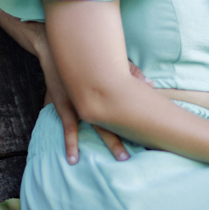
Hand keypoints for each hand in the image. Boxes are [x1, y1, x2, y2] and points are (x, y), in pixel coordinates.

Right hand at [39, 42, 146, 163]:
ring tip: (110, 160)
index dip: (136, 123)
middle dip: (119, 140)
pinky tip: (73, 159)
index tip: (147, 136)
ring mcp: (80, 103)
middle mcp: (95, 98)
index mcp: (109, 88)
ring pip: (94, 127)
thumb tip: (151, 84)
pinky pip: (68, 129)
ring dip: (102, 143)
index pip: (126, 108)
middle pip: (111, 122)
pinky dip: (71, 144)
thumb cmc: (88, 55)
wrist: (57, 49)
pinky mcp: (65, 106)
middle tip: (127, 158)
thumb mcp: (111, 60)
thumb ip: (131, 72)